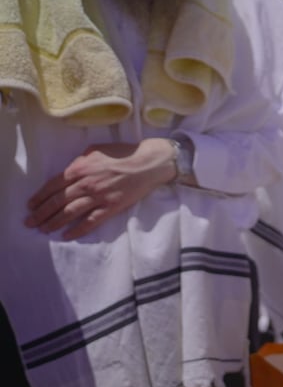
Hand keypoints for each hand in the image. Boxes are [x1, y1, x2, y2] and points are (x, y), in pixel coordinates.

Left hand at [25, 138, 176, 239]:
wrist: (148, 163)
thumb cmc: (123, 153)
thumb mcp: (95, 151)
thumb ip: (80, 162)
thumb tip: (69, 171)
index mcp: (79, 168)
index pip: (53, 185)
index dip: (39, 197)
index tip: (31, 206)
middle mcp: (85, 183)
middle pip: (57, 201)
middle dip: (41, 214)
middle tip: (30, 223)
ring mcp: (99, 196)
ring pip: (70, 212)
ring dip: (55, 223)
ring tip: (44, 230)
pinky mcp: (112, 207)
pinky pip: (91, 221)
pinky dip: (78, 229)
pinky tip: (68, 236)